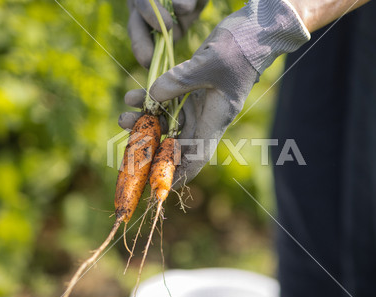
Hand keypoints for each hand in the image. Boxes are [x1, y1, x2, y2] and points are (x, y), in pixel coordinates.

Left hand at [121, 0, 310, 186]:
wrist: (251, 32)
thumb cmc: (239, 50)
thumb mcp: (209, 64)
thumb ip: (179, 82)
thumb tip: (151, 97)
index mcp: (215, 120)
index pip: (196, 158)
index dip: (177, 174)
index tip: (155, 185)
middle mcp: (205, 117)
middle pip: (175, 143)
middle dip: (150, 144)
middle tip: (128, 138)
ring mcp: (197, 104)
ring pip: (166, 122)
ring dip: (145, 122)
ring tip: (124, 116)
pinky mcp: (191, 89)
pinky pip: (166, 101)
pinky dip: (149, 100)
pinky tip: (133, 96)